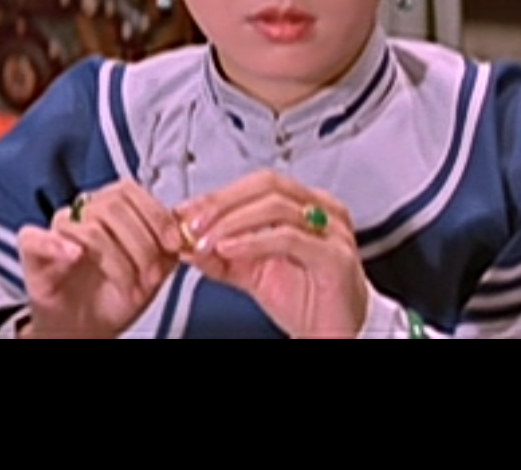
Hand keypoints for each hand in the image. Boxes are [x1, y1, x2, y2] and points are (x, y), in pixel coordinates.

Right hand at [17, 180, 190, 337]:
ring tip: (128, 285)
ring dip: (116, 260)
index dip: (156, 216)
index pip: (131, 192)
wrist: (86, 329)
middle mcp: (84, 214)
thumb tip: (184, 229)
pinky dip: (57, 245)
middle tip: (151, 276)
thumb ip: (167, 247)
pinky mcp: (34, 252)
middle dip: (141, 244)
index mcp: (112, 210)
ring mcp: (58, 231)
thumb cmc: (115, 296)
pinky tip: (75, 256)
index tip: (173, 243)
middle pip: (113, 206)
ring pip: (88, 227)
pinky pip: (35, 238)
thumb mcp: (153, 271)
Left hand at [175, 170, 368, 338]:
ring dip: (231, 223)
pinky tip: (229, 249)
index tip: (186, 212)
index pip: (258, 184)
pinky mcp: (334, 258)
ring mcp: (333, 232)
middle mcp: (324, 211)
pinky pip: (289, 238)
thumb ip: (222, 256)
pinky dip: (253, 241)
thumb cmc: (306, 304)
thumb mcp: (254, 274)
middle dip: (222, 202)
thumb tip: (187, 240)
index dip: (219, 195)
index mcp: (306, 207)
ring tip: (204, 241)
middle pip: (267, 186)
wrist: (334, 337)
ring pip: (276, 208)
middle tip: (191, 222)